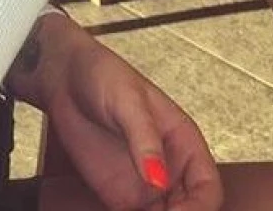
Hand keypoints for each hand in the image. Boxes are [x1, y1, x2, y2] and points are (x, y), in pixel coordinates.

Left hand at [16, 16, 221, 209]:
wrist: (64, 79)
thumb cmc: (103, 76)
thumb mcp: (127, 100)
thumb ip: (143, 138)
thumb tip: (159, 179)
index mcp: (184, 143)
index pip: (208, 188)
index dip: (200, 208)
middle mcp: (170, 170)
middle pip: (189, 210)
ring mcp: (145, 186)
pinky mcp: (119, 196)